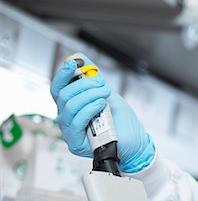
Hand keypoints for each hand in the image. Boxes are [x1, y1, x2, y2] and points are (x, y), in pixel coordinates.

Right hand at [50, 52, 154, 172]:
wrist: (136, 140)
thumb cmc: (121, 120)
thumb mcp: (106, 93)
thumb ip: (92, 77)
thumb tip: (79, 57)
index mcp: (70, 105)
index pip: (58, 88)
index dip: (63, 75)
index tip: (75, 64)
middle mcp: (66, 118)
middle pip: (64, 95)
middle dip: (85, 85)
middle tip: (104, 85)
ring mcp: (70, 131)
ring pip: (70, 107)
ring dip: (90, 95)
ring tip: (106, 94)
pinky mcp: (75, 143)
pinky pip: (76, 122)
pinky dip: (89, 109)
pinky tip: (101, 105)